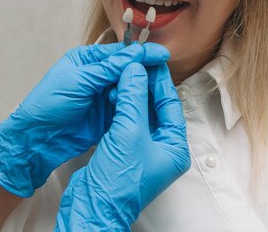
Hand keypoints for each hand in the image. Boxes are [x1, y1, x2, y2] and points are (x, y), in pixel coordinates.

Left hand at [0, 42, 169, 197]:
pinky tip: (146, 107)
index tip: (162, 55)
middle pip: (128, 70)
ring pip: (129, 89)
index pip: (119, 53)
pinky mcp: (107, 116)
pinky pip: (127, 107)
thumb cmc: (49, 104)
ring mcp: (102, 96)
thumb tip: (136, 53)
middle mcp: (97, 76)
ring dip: (140, 91)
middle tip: (162, 76)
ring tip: (152, 93)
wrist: (37, 140)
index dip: (141, 54)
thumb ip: (108, 68)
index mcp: (87, 60)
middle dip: (143, 73)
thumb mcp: (79, 81)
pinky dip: (136, 107)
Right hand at [54, 63, 190, 231]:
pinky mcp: (124, 152)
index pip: (170, 104)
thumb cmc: (118, 181)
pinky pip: (126, 122)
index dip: (159, 80)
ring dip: (129, 95)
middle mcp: (162, 149)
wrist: (93, 207)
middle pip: (155, 107)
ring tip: (120, 75)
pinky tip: (112, 94)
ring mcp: (143, 151)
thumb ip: (134, 98)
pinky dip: (119, 107)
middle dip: (143, 85)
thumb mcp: (129, 132)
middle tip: (134, 63)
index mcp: (174, 147)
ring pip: (139, 113)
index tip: (151, 60)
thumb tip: (136, 70)